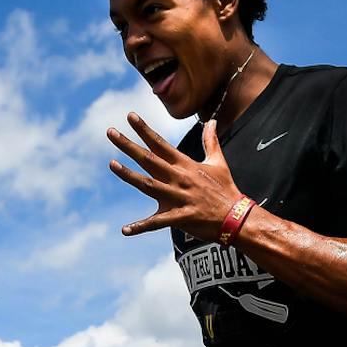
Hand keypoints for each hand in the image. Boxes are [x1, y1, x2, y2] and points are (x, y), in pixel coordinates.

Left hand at [106, 115, 242, 239]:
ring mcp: (178, 198)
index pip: (161, 143)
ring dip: (129, 175)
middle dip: (128, 145)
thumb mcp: (218, 162)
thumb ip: (210, 141)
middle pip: (149, 159)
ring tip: (112, 164)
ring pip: (148, 184)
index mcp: (186, 165)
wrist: (236, 218)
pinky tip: (125, 230)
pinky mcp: (179, 218)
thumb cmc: (226, 190)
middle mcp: (179, 178)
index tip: (129, 116)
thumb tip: (211, 121)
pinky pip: (156, 223)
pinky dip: (140, 227)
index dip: (144, 130)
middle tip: (110, 132)